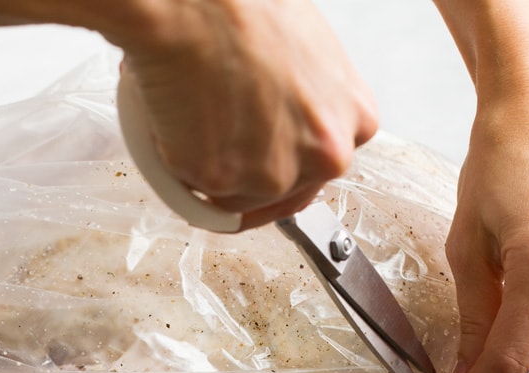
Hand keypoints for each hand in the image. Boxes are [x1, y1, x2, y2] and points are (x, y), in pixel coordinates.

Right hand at [110, 0, 378, 228]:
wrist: (193, 6)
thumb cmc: (242, 10)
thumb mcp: (307, 52)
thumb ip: (307, 99)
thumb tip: (280, 117)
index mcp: (354, 119)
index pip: (321, 165)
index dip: (284, 158)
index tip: (262, 156)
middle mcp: (324, 154)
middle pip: (284, 191)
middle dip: (250, 174)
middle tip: (217, 140)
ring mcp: (275, 174)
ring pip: (237, 198)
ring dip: (213, 172)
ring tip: (193, 116)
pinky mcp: (223, 182)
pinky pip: (195, 193)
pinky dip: (179, 167)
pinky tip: (174, 123)